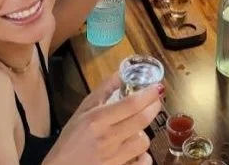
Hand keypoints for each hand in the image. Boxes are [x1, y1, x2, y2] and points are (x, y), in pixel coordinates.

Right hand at [44, 73, 161, 164]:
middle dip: (154, 107)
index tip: (158, 87)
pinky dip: (144, 156)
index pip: (131, 103)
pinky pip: (143, 163)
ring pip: (144, 141)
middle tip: (156, 101)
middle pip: (142, 119)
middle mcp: (107, 138)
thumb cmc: (70, 140)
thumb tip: (121, 73)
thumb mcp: (82, 110)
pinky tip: (136, 151)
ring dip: (144, 133)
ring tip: (136, 129)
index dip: (149, 94)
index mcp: (97, 120)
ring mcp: (113, 158)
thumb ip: (103, 90)